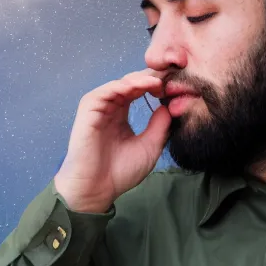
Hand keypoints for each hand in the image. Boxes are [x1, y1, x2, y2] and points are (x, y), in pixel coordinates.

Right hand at [54, 69, 170, 212]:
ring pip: (121, 83)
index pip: (138, 90)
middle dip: (151, 78)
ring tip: (159, 82)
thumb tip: (169, 106)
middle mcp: (110, 106)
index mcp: (120, 113)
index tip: (176, 86)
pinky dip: (124, 85)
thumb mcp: (149, 146)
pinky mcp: (89, 108)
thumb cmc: (120, 172)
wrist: (96, 189)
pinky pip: (108, 90)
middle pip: (131, 82)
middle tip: (171, 76)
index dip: (156, 85)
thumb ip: (159, 126)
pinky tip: (142, 86)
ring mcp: (99, 105)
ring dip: (140, 80)